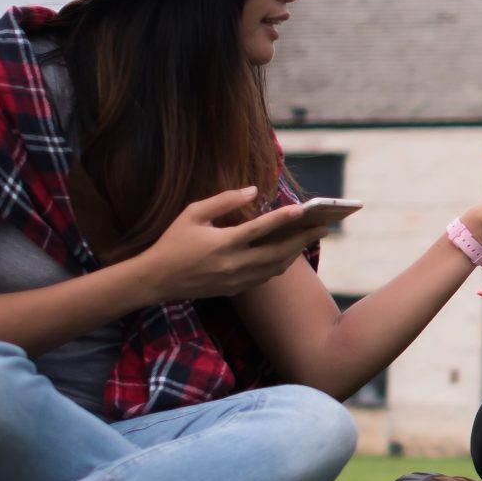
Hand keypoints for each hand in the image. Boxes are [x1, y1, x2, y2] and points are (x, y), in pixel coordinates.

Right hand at [135, 187, 324, 303]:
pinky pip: (265, 277)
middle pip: (277, 252)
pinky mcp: (234, 290)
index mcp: (221, 243)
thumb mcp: (193, 213)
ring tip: (310, 237)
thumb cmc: (173, 241)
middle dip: (303, 240)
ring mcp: (235, 280)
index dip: (283, 219)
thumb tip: (253, 190)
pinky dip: (280, 264)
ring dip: (295, 253)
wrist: (156, 279)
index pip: (259, 230)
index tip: (304, 210)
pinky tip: (288, 252)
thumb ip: (224, 200)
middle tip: (324, 227)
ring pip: (275, 268)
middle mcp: (232, 264)